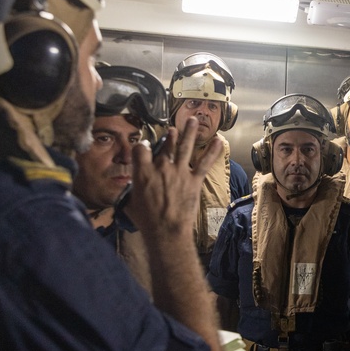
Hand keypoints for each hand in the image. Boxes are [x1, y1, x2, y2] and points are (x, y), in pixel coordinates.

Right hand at [127, 119, 223, 239]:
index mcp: (143, 172)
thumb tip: (133, 188)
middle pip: (165, 146)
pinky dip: (212, 152)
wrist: (166, 230)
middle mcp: (161, 168)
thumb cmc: (146, 220)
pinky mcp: (194, 180)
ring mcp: (179, 172)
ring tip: (193, 120)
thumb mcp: (130, 202)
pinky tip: (218, 141)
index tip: (145, 146)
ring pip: (184, 147)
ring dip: (189, 132)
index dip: (143, 146)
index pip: (141, 149)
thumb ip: (132, 190)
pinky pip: (204, 163)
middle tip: (173, 128)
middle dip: (170, 136)